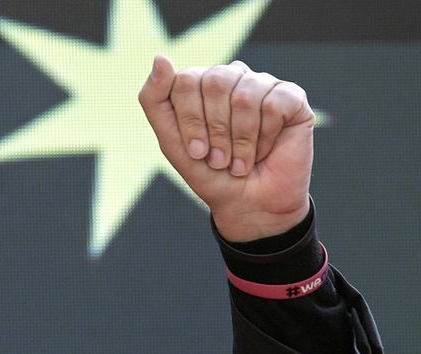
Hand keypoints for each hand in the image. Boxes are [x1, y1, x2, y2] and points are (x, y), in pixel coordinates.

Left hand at [139, 56, 312, 241]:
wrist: (248, 203)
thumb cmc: (208, 171)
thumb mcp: (170, 140)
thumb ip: (155, 100)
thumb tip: (160, 58)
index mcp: (201, 84)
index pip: (188, 80)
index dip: (191, 120)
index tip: (196, 152)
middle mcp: (233, 78)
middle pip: (216, 81)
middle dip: (215, 129)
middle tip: (219, 159)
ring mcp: (263, 85)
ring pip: (245, 94)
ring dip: (240, 139)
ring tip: (241, 162)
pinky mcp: (292, 97)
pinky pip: (274, 103)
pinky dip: (265, 136)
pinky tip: (265, 149)